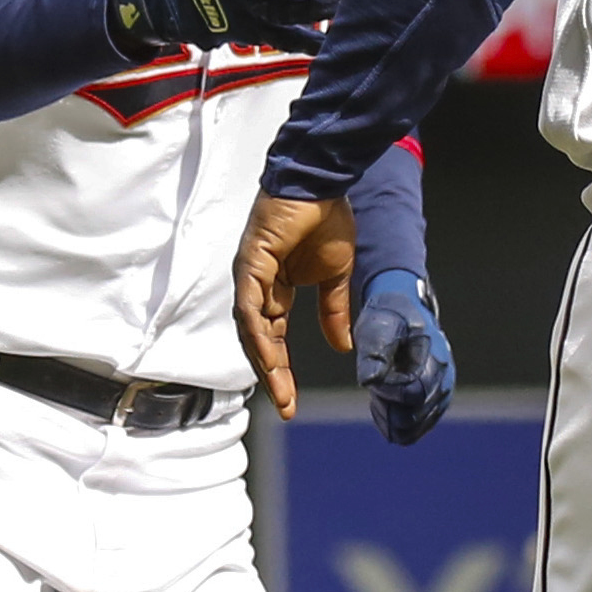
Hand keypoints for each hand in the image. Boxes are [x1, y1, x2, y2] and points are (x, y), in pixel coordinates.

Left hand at [234, 191, 355, 419]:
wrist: (323, 183)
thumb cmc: (326, 219)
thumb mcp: (336, 276)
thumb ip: (334, 310)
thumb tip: (342, 346)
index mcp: (276, 290)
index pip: (276, 338)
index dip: (283, 371)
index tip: (293, 403)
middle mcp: (257, 287)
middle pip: (260, 341)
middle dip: (273, 376)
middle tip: (286, 407)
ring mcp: (251, 276)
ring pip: (251, 329)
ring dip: (265, 362)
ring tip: (280, 391)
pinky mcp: (250, 263)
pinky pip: (250, 306)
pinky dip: (258, 332)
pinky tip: (270, 356)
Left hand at [356, 270, 453, 444]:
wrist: (403, 318)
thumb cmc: (388, 319)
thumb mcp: (378, 325)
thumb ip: (374, 350)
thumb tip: (369, 380)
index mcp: (437, 359)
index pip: (412, 394)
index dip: (386, 389)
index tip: (374, 372)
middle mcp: (445, 383)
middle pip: (408, 418)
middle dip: (385, 402)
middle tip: (377, 377)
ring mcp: (441, 399)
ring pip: (406, 431)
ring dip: (386, 412)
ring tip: (381, 385)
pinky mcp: (431, 411)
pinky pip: (407, 434)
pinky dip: (390, 421)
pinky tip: (385, 397)